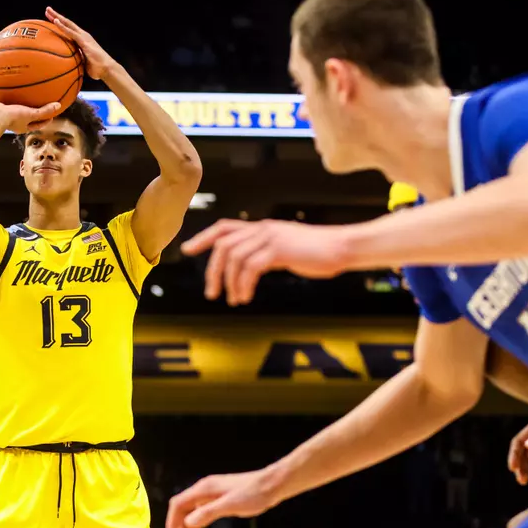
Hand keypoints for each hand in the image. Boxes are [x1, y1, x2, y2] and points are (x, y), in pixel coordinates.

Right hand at [0, 99, 63, 134]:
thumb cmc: (14, 117)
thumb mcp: (32, 114)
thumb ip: (45, 111)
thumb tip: (58, 106)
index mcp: (24, 127)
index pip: (39, 125)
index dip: (46, 120)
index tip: (52, 115)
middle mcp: (17, 124)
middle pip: (30, 119)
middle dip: (36, 114)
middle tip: (42, 107)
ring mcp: (9, 117)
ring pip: (20, 112)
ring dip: (25, 107)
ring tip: (29, 99)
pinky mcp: (3, 110)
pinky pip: (12, 104)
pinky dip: (15, 100)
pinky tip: (16, 92)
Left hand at [44, 7, 112, 79]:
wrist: (106, 70)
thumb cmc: (96, 68)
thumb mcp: (82, 63)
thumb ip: (76, 59)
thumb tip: (68, 63)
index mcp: (82, 40)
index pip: (69, 29)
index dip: (60, 23)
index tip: (51, 19)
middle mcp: (82, 35)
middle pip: (67, 23)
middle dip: (57, 16)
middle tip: (47, 10)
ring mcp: (83, 37)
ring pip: (68, 24)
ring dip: (57, 17)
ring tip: (48, 11)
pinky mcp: (83, 41)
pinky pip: (70, 32)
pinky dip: (62, 26)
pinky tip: (56, 21)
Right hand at [165, 469, 279, 527]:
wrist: (271, 485)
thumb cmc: (253, 494)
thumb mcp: (230, 505)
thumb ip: (208, 513)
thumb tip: (189, 523)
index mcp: (204, 489)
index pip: (178, 504)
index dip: (172, 521)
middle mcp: (204, 489)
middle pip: (182, 507)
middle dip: (178, 524)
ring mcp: (212, 493)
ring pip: (191, 509)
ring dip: (187, 524)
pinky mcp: (220, 497)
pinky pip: (201, 510)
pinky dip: (197, 521)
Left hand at [182, 220, 351, 304]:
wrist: (341, 248)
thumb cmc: (317, 253)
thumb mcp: (286, 250)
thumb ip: (266, 254)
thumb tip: (249, 268)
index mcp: (262, 227)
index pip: (225, 227)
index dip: (203, 238)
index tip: (187, 250)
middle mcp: (263, 228)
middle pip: (223, 245)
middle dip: (212, 271)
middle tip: (212, 293)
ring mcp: (270, 237)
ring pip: (234, 258)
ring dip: (229, 282)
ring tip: (234, 300)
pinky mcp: (278, 250)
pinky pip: (250, 268)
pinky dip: (243, 285)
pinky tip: (246, 297)